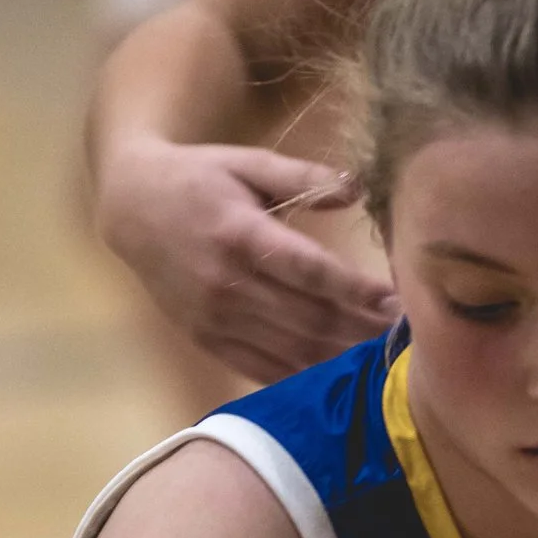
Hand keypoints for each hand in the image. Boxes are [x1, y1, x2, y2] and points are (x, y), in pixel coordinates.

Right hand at [97, 131, 392, 382]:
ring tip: (384, 356)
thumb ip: (302, 176)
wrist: (129, 207)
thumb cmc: (198, 179)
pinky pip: (263, 368)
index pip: (310, 272)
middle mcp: (226, 283)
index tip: (399, 300)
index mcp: (239, 235)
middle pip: (308, 317)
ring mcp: (214, 317)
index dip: (357, 291)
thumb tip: (358, 188)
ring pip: (291, 349)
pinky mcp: (207, 339)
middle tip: (407, 334)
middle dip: (362, 329)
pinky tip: (339, 373)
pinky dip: (304, 374)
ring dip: (341, 356)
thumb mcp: (247, 163)